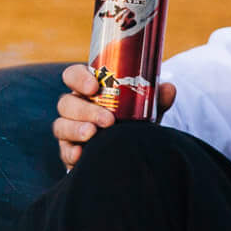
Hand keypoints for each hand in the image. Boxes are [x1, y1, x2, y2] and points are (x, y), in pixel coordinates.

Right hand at [52, 64, 175, 167]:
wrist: (128, 152)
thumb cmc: (132, 123)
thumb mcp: (145, 110)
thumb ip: (156, 99)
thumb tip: (169, 88)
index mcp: (89, 91)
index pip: (73, 76)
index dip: (79, 78)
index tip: (94, 87)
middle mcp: (75, 108)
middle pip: (67, 103)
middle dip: (86, 110)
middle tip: (108, 120)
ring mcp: (69, 129)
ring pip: (61, 125)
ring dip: (76, 129)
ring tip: (93, 134)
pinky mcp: (69, 151)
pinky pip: (64, 150)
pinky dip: (71, 152)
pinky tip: (81, 154)